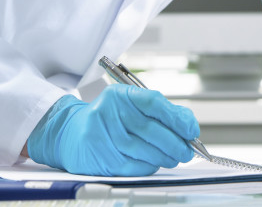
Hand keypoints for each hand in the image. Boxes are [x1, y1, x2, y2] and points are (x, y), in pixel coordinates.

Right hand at [26, 85, 198, 175]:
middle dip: (175, 143)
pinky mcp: (97, 157)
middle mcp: (108, 112)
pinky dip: (148, 166)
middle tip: (187, 150)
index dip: (177, 118)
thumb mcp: (131, 104)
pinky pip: (130, 165)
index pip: (154, 103)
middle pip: (150, 130)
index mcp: (120, 94)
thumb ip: (160, 111)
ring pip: (142, 150)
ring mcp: (100, 135)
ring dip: (163, 157)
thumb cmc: (109, 117)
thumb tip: (188, 125)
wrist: (69, 132)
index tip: (191, 130)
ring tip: (174, 158)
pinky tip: (155, 164)